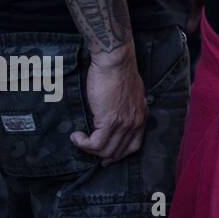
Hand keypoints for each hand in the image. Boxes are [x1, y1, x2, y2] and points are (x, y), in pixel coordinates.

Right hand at [71, 48, 147, 164]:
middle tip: (88, 150)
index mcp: (141, 116)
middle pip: (119, 152)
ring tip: (80, 140)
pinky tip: (76, 136)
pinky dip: (83, 144)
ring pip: (107, 151)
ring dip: (89, 149)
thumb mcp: (132, 94)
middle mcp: (136, 122)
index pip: (134, 146)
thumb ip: (128, 108)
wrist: (115, 62)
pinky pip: (96, 143)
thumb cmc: (120, 73)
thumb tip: (119, 116)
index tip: (105, 155)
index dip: (118, 154)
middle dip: (101, 155)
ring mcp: (124, 123)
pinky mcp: (110, 120)